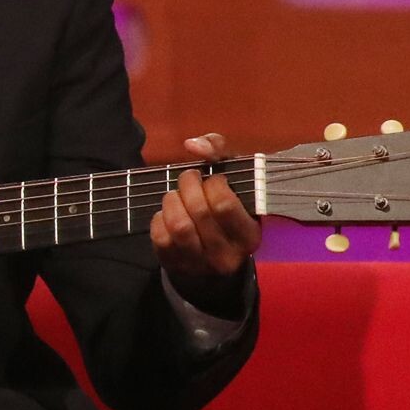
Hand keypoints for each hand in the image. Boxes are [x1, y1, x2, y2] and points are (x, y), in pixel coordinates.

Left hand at [152, 133, 262, 311]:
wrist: (212, 260)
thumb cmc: (226, 210)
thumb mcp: (235, 179)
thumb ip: (219, 152)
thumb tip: (193, 145)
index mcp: (249, 235)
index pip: (224, 204)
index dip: (212, 184)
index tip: (212, 179)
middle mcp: (227, 254)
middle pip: (199, 211)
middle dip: (188, 186)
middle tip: (188, 178)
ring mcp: (199, 262)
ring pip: (178, 224)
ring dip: (172, 200)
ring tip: (176, 194)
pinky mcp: (174, 265)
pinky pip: (160, 236)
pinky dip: (159, 217)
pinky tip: (168, 213)